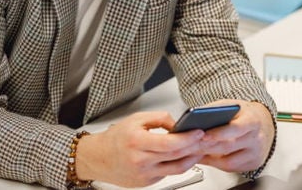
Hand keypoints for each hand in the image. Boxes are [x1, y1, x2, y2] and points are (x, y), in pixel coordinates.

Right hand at [73, 111, 205, 187]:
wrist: (98, 158)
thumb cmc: (115, 139)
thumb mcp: (135, 120)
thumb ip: (159, 118)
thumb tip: (178, 123)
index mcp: (136, 142)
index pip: (169, 143)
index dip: (187, 138)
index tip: (198, 132)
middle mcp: (140, 160)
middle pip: (176, 156)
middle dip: (194, 147)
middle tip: (203, 139)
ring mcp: (144, 174)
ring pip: (177, 168)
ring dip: (191, 158)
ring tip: (197, 149)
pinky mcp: (147, 182)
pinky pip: (168, 173)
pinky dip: (177, 164)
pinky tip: (181, 156)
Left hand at [194, 99, 274, 172]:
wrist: (263, 123)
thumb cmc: (243, 114)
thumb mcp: (229, 105)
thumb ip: (213, 110)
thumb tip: (192, 120)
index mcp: (252, 120)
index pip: (236, 128)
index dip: (219, 133)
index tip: (203, 135)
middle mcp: (257, 138)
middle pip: (229, 146)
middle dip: (206, 147)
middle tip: (189, 145)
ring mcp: (256, 153)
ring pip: (228, 161)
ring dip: (208, 158)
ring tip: (193, 152)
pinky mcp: (253, 164)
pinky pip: (231, 168)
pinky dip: (215, 164)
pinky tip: (204, 157)